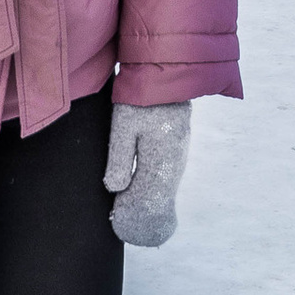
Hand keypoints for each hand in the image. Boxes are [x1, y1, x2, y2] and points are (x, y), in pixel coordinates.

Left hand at [103, 101, 190, 248]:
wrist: (164, 75)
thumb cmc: (140, 99)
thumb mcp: (123, 125)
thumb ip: (119, 158)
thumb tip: (115, 189)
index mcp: (162, 160)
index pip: (152, 200)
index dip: (135, 213)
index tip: (118, 220)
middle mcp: (175, 162)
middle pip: (160, 197)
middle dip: (142, 210)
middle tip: (119, 220)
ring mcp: (180, 155)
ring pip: (165, 187)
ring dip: (148, 198)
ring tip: (126, 207)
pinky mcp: (178, 147)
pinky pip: (167, 175)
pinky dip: (154, 185)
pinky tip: (139, 187)